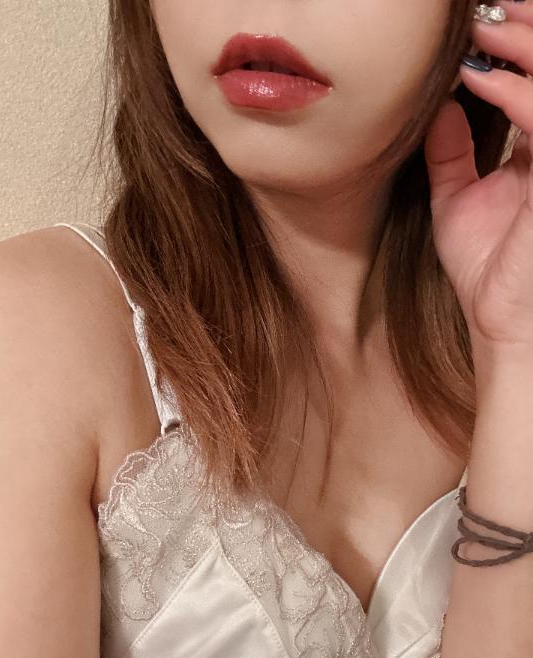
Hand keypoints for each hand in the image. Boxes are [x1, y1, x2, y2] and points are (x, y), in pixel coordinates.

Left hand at [424, 0, 532, 351]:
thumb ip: (452, 153)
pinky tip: (481, 78)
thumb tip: (440, 107)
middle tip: (486, 13)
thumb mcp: (458, 200)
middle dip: (528, 29)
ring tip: (483, 28)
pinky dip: (518, 92)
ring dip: (527, 45)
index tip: (479, 25)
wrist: (499, 321)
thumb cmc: (488, 271)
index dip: (520, 43)